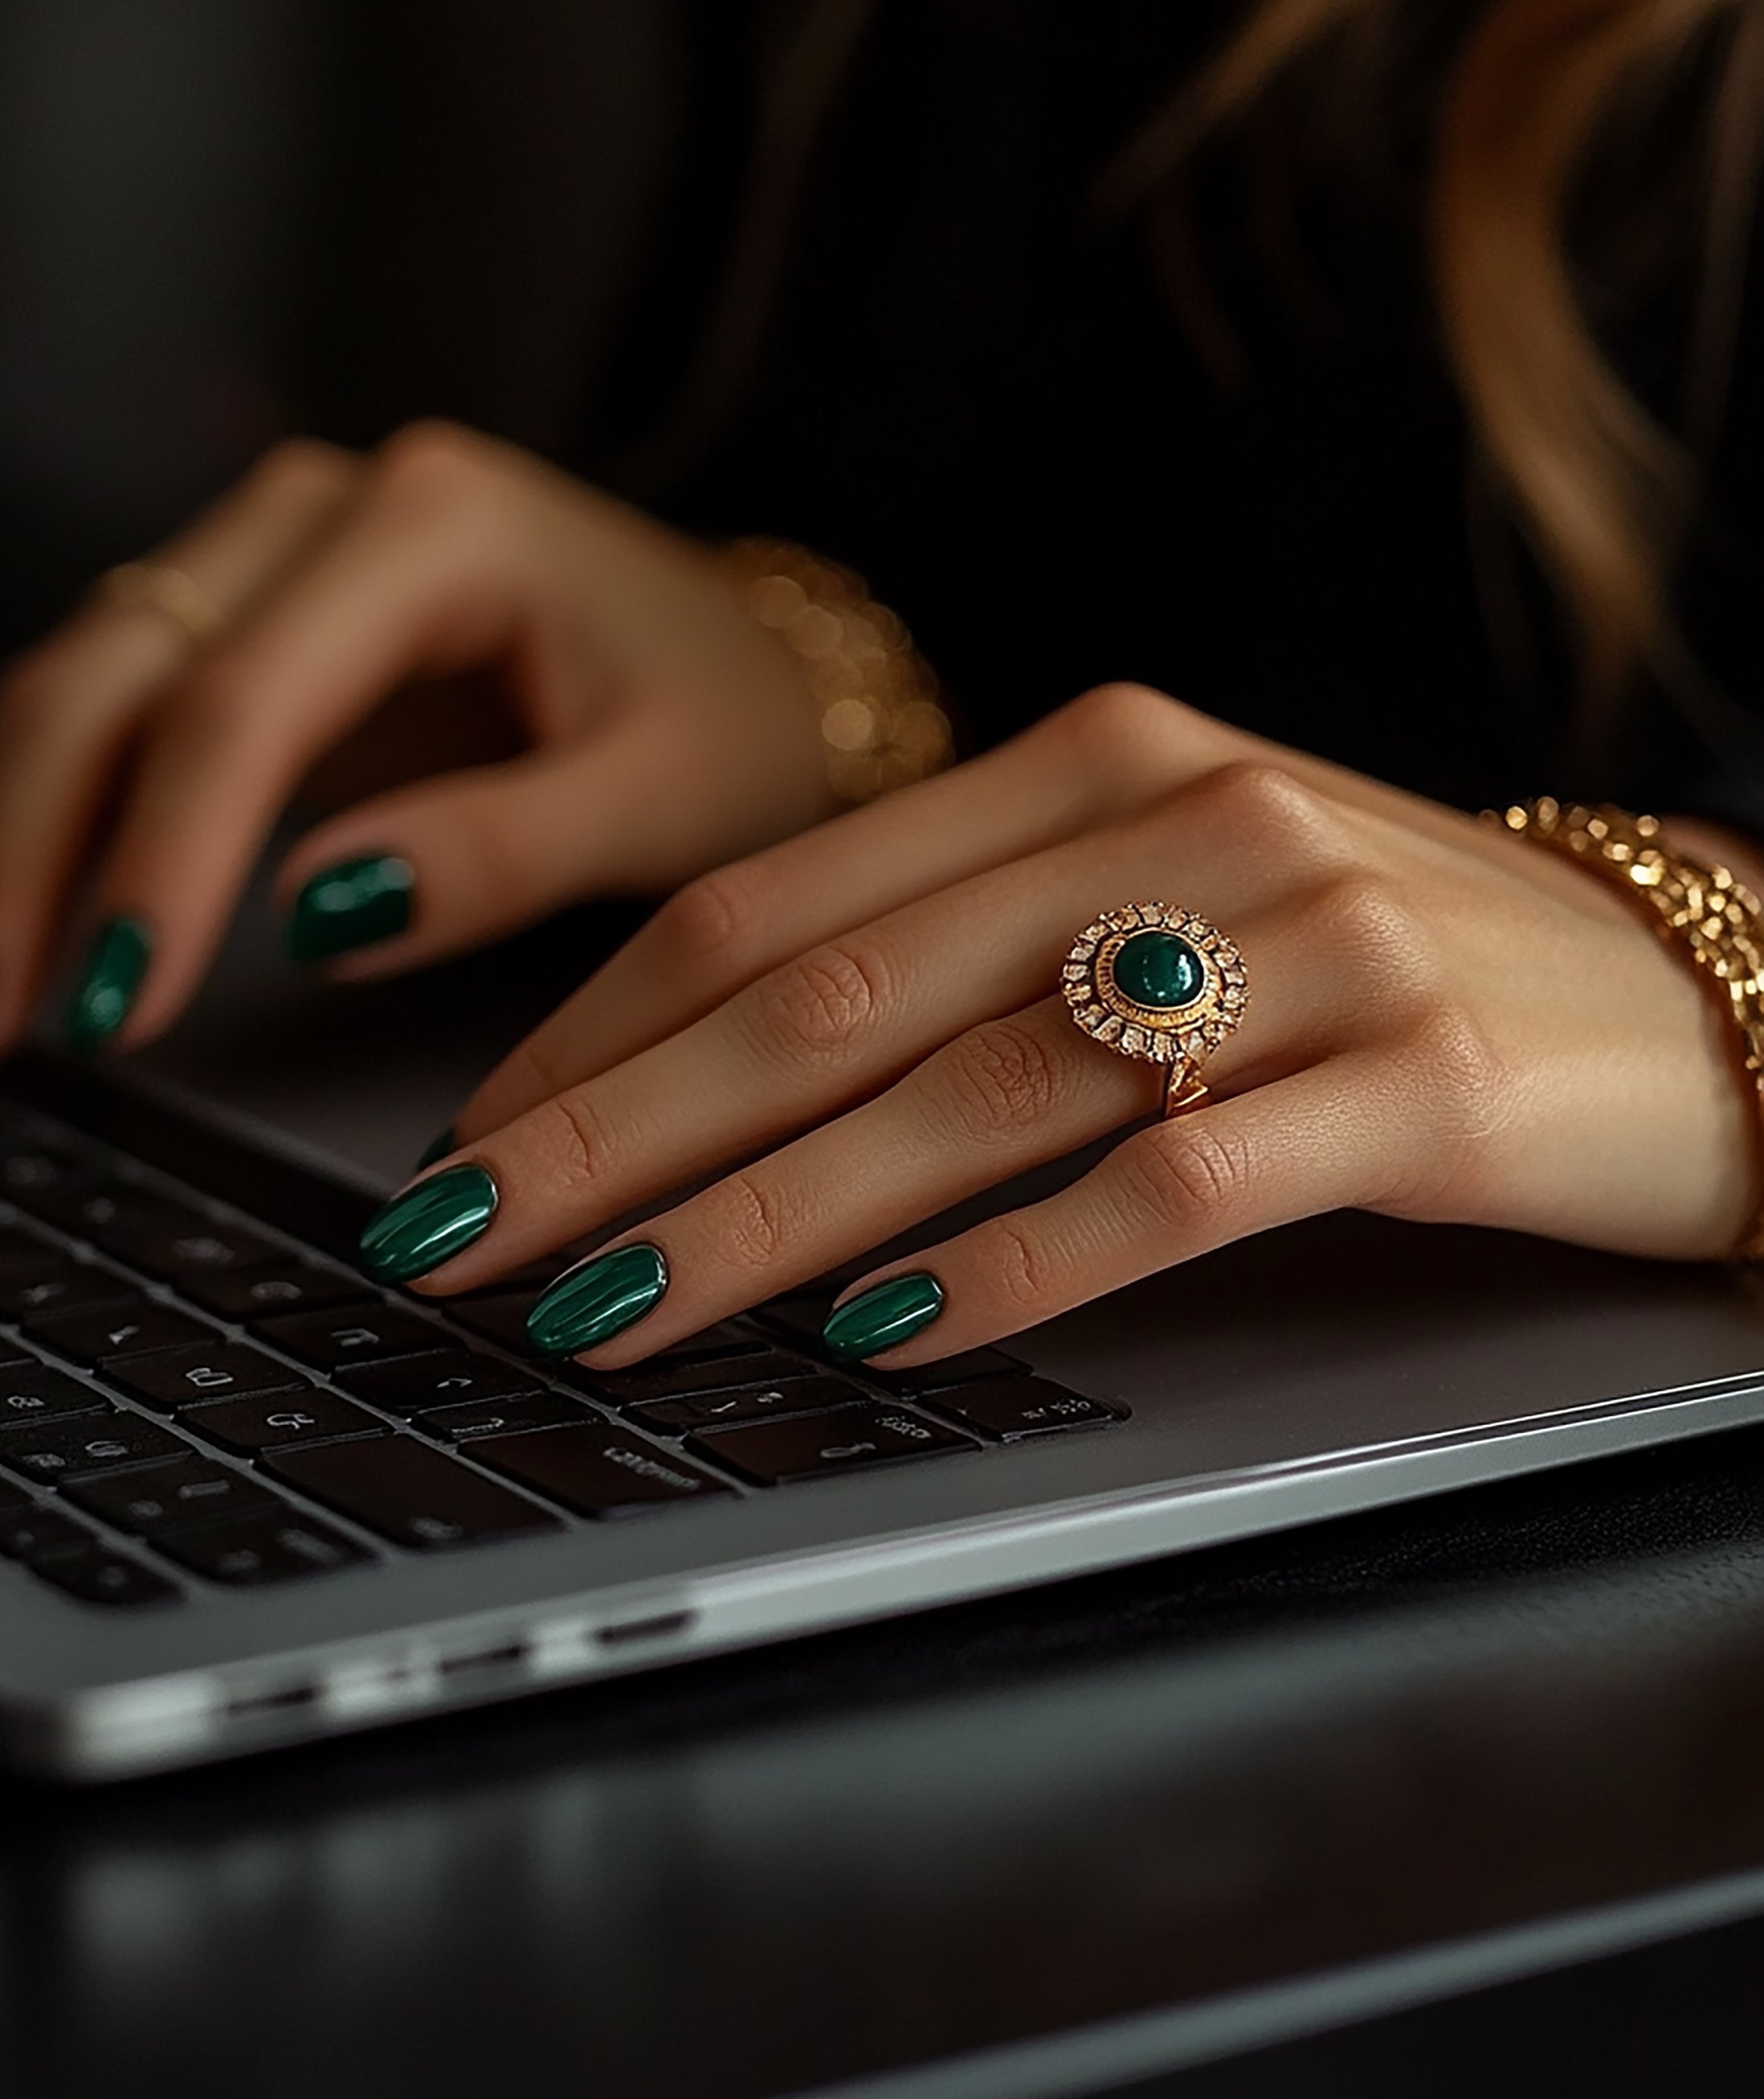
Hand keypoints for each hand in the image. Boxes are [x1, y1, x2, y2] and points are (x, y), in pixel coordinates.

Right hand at [0, 423, 831, 1057]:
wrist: (758, 663)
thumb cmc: (733, 722)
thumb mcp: (664, 797)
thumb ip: (500, 852)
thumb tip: (317, 913)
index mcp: (435, 526)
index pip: (244, 697)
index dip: (160, 857)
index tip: (117, 1000)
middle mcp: (328, 512)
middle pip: (118, 672)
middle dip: (28, 849)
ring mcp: (277, 558)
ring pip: (85, 682)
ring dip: (3, 834)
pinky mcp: (256, 627)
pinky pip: (115, 710)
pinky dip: (41, 813)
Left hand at [361, 683, 1763, 1368]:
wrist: (1684, 987)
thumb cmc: (1383, 948)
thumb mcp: (1169, 887)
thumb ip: (972, 938)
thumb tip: (722, 1067)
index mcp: (1092, 759)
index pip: (779, 897)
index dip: (597, 1026)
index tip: (468, 1135)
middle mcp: (1181, 823)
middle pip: (828, 998)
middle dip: (610, 1134)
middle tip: (458, 1239)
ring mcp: (1305, 947)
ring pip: (965, 1095)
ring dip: (761, 1221)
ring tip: (608, 1311)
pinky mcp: (1415, 1081)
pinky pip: (1170, 1188)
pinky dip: (1009, 1267)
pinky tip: (880, 1339)